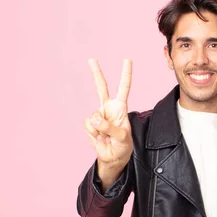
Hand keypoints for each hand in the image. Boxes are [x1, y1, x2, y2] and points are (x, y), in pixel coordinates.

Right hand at [84, 58, 133, 185]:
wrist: (113, 158)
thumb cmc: (123, 146)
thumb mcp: (122, 138)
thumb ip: (109, 128)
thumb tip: (95, 119)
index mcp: (121, 108)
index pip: (124, 88)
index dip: (125, 74)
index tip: (127, 60)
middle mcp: (109, 108)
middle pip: (101, 88)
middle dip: (96, 73)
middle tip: (91, 59)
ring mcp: (98, 116)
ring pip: (94, 116)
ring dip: (100, 129)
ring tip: (107, 137)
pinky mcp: (90, 124)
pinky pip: (89, 125)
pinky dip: (93, 133)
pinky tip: (99, 138)